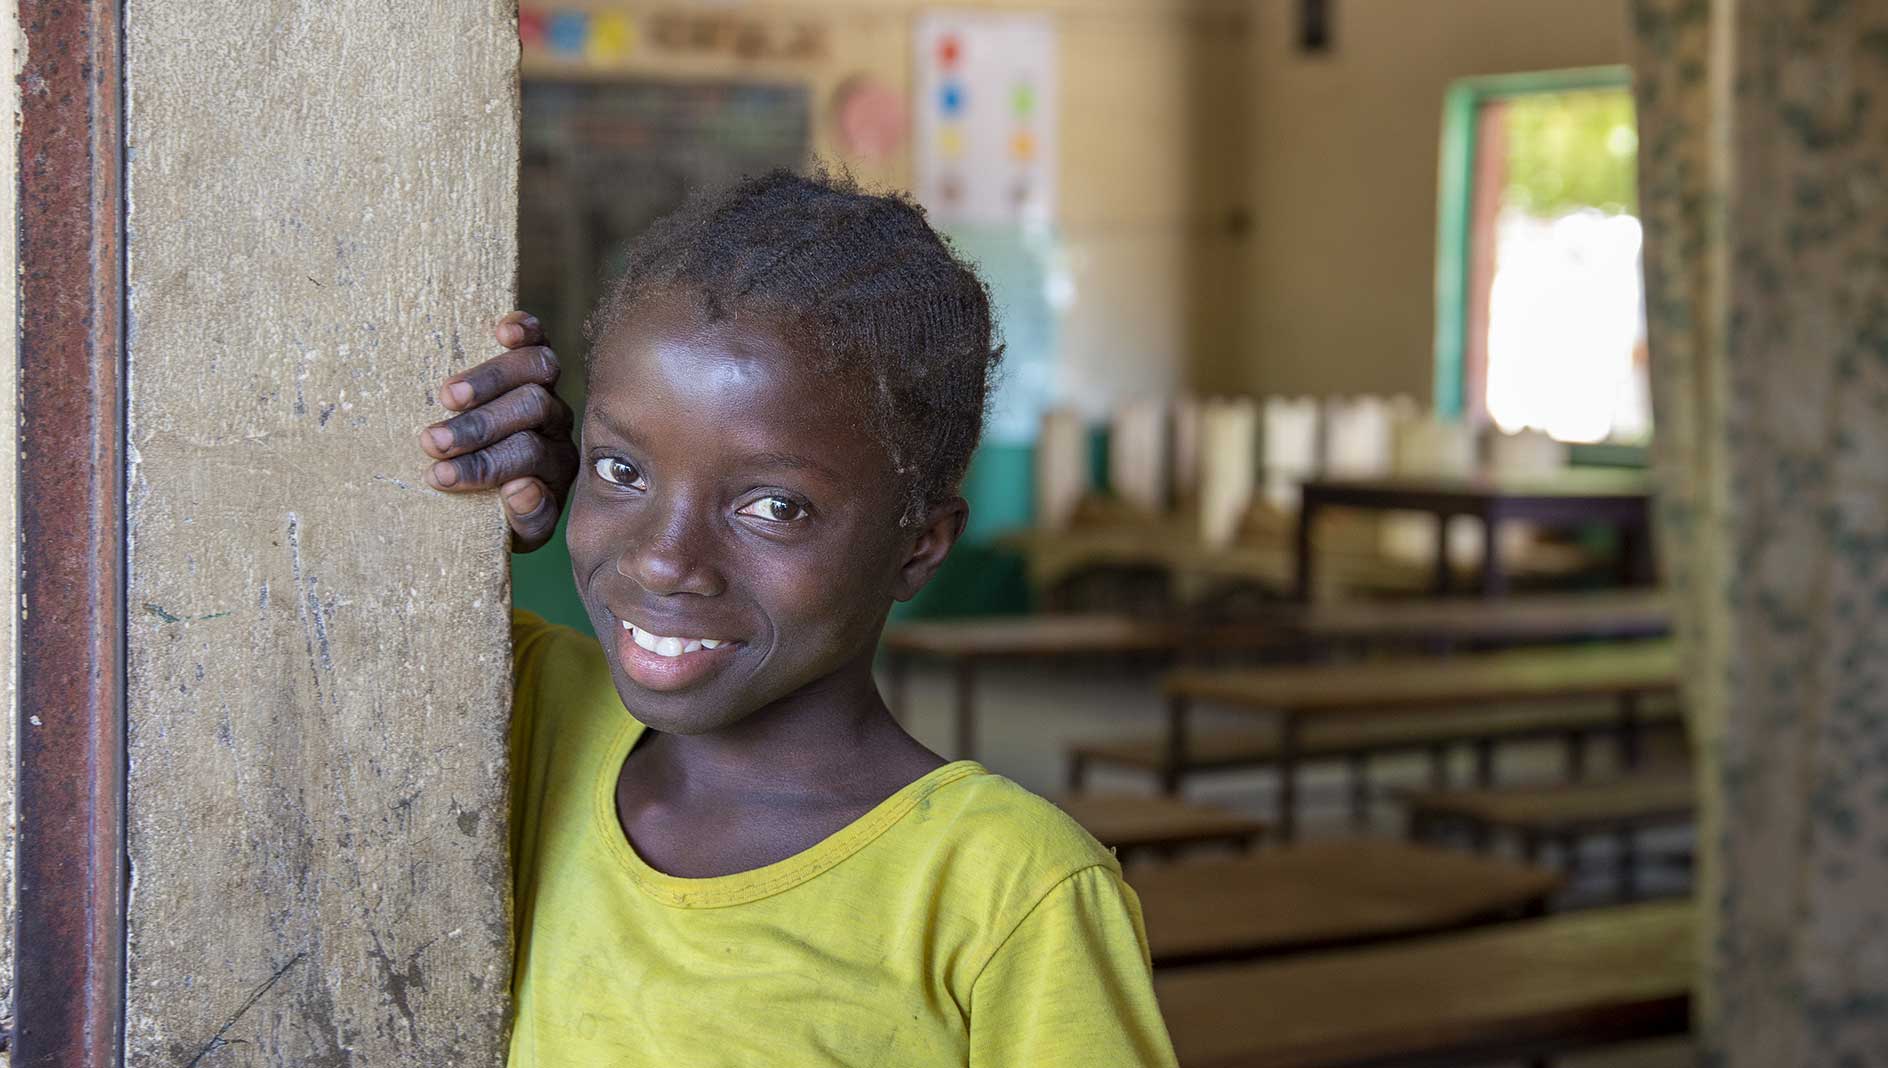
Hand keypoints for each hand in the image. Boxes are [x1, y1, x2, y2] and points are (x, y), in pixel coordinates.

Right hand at [421, 311, 578, 551]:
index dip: (483, 468)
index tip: (438, 477)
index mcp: (555, 468)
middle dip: (479, 429)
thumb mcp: (514, 531)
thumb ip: (526, 518)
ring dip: (490, 382)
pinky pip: (538, 340)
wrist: (492, 487)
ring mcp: (547, 391)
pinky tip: (501, 331)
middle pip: (531, 412)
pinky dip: (525, 331)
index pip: (527, 461)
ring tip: (447, 396)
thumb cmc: (495, 510)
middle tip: (432, 441)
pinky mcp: (533, 361)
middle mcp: (556, 428)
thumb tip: (521, 487)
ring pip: (536, 372)